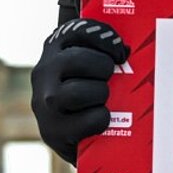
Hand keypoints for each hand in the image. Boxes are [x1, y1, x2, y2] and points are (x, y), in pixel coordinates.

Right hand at [31, 18, 131, 164]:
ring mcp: (45, 103)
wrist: (77, 142)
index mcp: (54, 49)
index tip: (120, 52)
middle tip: (110, 77)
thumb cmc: (89, 95)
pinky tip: (101, 119)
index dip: (105, 37)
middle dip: (103, 68)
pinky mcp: (53, 132)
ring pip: (80, 92)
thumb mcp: (88, 66)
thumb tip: (128, 50)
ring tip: (104, 100)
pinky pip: (90, 120)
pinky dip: (102, 119)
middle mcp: (43, 73)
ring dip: (101, 95)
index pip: (78, 30)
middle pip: (78, 60)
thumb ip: (102, 49)